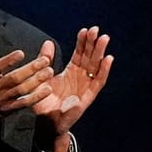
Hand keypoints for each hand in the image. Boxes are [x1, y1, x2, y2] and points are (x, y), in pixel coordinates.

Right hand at [0, 31, 55, 134]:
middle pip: (13, 78)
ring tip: (49, 72)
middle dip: (30, 69)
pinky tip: (47, 90)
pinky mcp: (11, 108)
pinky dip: (36, 97)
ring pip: (21, 90)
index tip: (21, 53)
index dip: (8, 61)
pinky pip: (24, 103)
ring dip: (36, 81)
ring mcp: (4, 99)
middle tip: (45, 61)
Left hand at [33, 26, 112, 151]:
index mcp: (71, 72)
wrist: (47, 122)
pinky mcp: (88, 97)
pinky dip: (104, 70)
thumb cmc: (45, 101)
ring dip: (101, 53)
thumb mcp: (42, 77)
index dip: (82, 42)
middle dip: (93, 44)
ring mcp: (86, 86)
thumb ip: (45, 60)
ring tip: (104, 39)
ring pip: (96, 66)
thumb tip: (48, 42)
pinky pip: (98, 82)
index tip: (85, 30)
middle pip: (90, 57)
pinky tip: (108, 59)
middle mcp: (81, 77)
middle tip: (97, 30)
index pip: (79, 54)